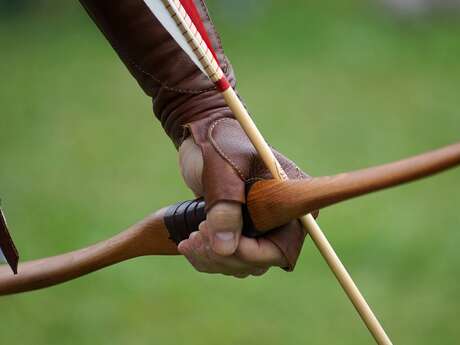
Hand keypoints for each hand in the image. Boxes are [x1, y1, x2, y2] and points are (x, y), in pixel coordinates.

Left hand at [178, 136, 295, 277]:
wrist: (203, 134)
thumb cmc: (218, 143)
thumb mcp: (223, 173)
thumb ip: (225, 209)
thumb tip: (225, 250)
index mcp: (291, 199)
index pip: (281, 246)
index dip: (251, 253)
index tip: (219, 242)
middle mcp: (281, 217)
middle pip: (259, 260)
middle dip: (224, 256)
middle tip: (196, 234)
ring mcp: (260, 225)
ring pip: (241, 264)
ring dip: (213, 258)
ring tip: (190, 238)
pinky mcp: (240, 229)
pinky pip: (229, 258)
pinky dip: (208, 257)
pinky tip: (189, 243)